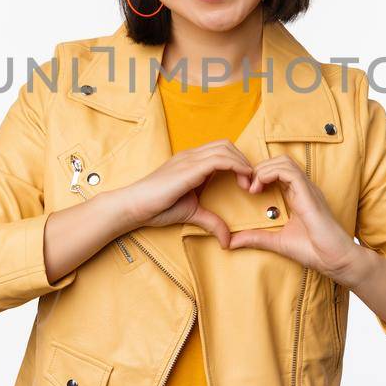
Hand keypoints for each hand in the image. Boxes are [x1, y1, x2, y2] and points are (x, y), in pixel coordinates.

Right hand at [112, 139, 251, 248]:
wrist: (134, 206)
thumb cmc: (157, 207)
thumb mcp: (192, 213)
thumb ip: (212, 222)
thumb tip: (227, 241)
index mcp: (191, 162)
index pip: (221, 150)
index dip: (238, 163)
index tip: (247, 184)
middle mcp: (191, 156)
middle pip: (227, 145)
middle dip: (244, 160)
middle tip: (251, 183)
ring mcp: (190, 159)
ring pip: (225, 148)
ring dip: (243, 164)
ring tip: (249, 185)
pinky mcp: (189, 167)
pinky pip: (220, 159)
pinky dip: (236, 167)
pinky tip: (242, 182)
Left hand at [228, 155, 373, 284]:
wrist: (336, 260)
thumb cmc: (314, 251)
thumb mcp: (277, 242)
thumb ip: (256, 238)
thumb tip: (231, 241)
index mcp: (297, 195)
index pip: (277, 170)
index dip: (259, 174)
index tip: (246, 189)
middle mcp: (302, 188)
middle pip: (279, 161)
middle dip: (258, 168)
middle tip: (246, 187)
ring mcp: (307, 189)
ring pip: (283, 162)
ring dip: (262, 170)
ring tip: (252, 188)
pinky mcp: (309, 194)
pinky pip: (289, 171)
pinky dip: (270, 174)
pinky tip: (259, 188)